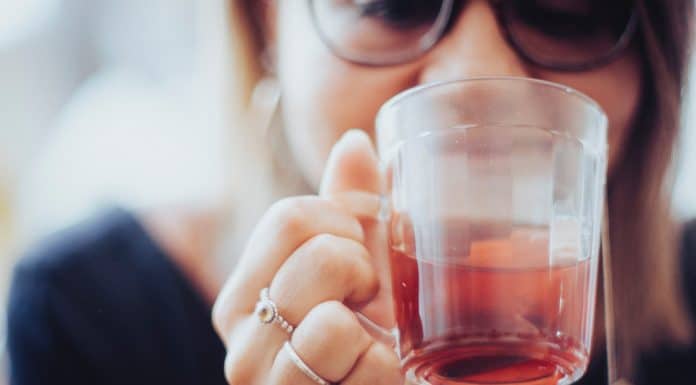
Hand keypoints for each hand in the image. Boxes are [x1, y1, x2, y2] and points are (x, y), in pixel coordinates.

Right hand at [212, 130, 401, 384]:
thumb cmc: (371, 340)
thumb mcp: (362, 267)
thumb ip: (352, 206)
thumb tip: (353, 138)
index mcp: (244, 290)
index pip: (289, 217)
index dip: (344, 227)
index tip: (358, 261)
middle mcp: (239, 334)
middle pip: (315, 252)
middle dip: (361, 271)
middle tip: (365, 307)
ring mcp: (264, 380)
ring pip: (329, 314)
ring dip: (372, 326)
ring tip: (368, 346)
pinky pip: (350, 358)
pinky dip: (383, 366)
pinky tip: (376, 377)